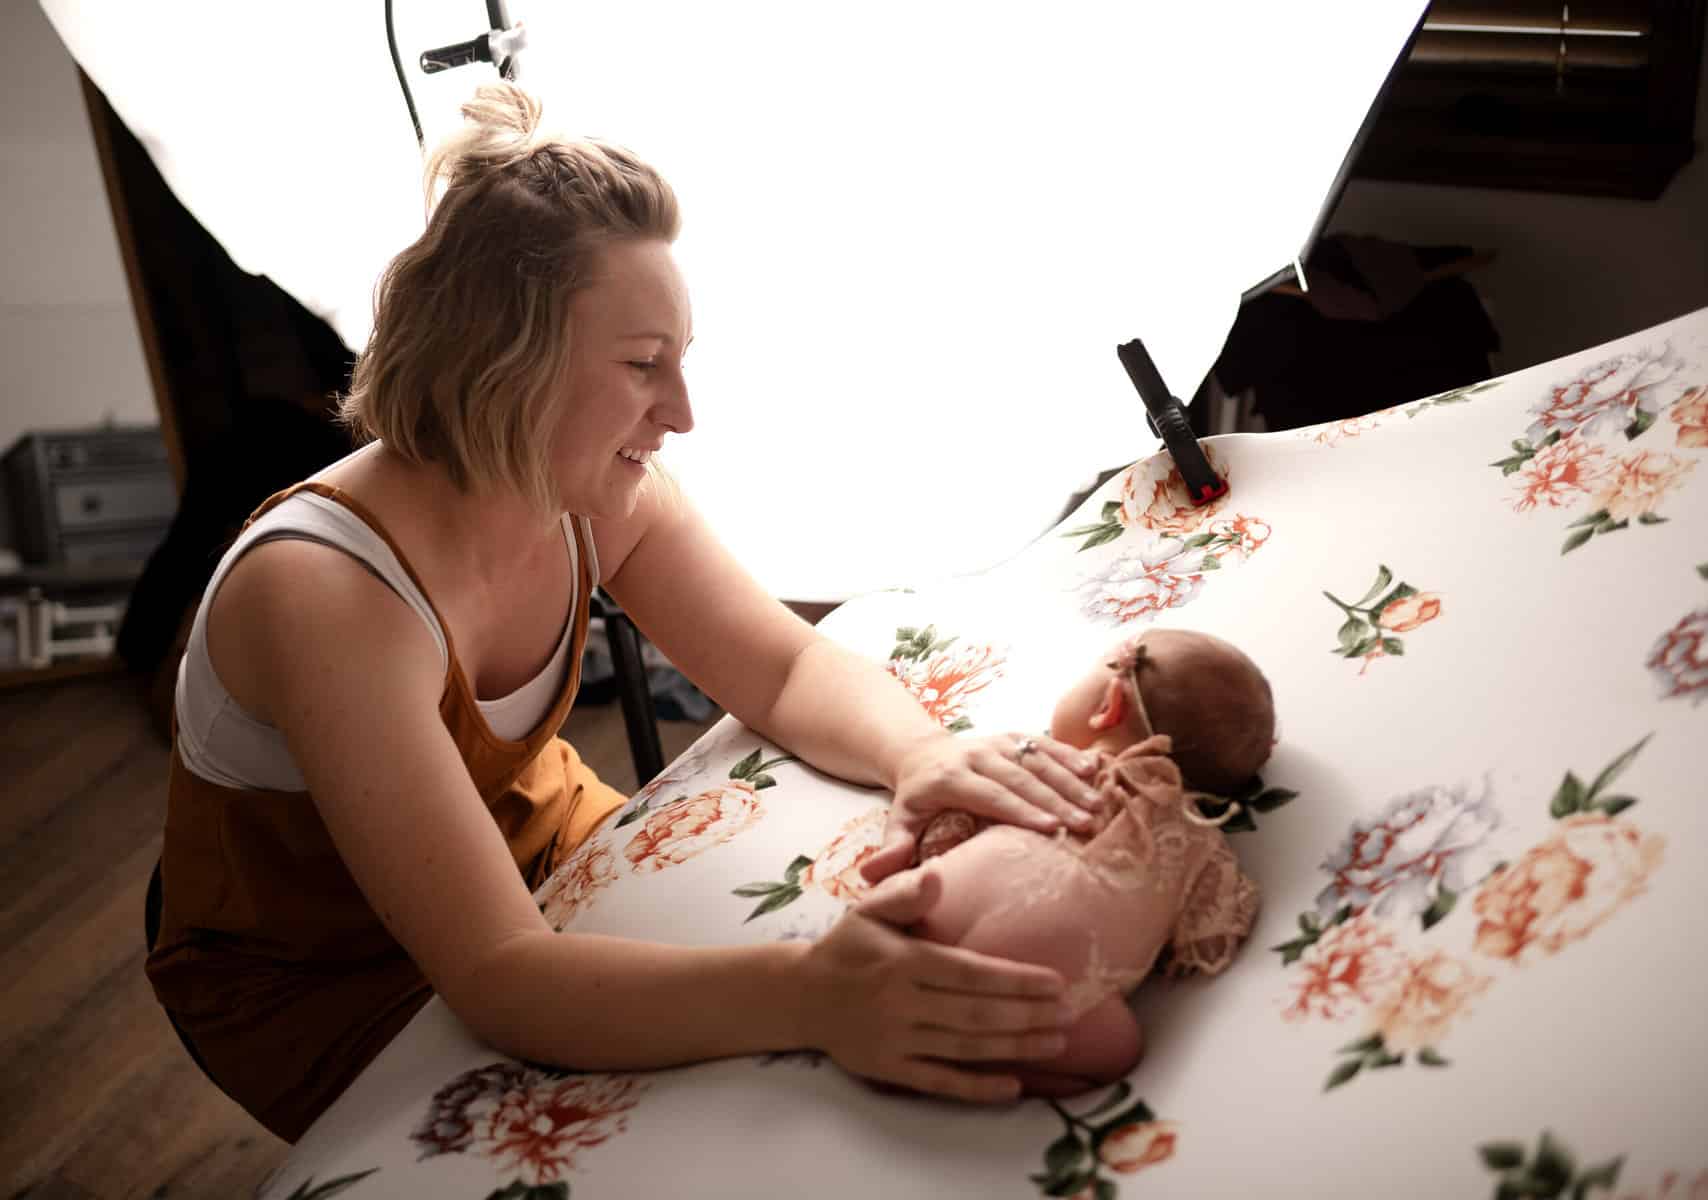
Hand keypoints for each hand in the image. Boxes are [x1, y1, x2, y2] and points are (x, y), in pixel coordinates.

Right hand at [798, 866, 1069, 1102]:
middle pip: (975, 1014)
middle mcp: (901, 1004)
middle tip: (1071, 1015)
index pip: (969, 973)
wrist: (800, 996)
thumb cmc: (848, 947)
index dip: (1015, 980)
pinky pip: (939, 1082)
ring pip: (965, 1049)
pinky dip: (977, 1088)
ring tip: (1056, 1042)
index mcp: (902, 962)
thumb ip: (904, 893)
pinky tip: (1014, 1087)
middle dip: (1026, 1015)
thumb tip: (936, 877)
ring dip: (1015, 1048)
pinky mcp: (889, 1070)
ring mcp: (896, 1041)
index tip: (1055, 982)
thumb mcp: (869, 909)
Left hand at [860, 731, 1101, 884]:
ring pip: (1036, 759)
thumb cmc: (915, 797)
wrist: (918, 751)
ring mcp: (995, 742)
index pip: (990, 795)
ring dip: (1069, 780)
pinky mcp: (1010, 736)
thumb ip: (892, 847)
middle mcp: (975, 754)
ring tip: (1097, 803)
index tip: (1050, 829)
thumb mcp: (898, 820)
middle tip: (1085, 823)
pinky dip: (1069, 755)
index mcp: (949, 777)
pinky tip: (1095, 769)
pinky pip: (1043, 742)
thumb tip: (875, 873)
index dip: (1020, 810)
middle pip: (1020, 777)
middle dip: (1056, 800)